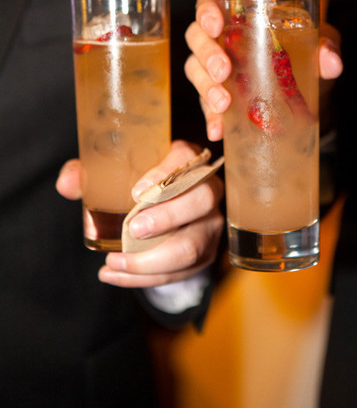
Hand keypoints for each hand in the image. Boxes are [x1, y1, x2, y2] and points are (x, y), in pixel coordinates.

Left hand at [56, 140, 223, 286]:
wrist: (166, 210)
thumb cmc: (139, 185)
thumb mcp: (117, 173)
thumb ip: (90, 174)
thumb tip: (67, 183)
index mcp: (186, 160)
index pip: (185, 159)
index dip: (165, 174)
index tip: (136, 191)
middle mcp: (207, 190)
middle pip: (200, 200)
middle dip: (167, 217)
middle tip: (133, 229)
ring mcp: (208, 224)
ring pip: (192, 245)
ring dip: (151, 259)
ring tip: (115, 261)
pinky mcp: (203, 254)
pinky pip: (179, 272)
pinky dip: (144, 278)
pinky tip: (116, 275)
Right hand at [185, 0, 343, 140]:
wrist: (310, 93)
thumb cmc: (308, 55)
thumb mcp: (320, 45)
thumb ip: (326, 46)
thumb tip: (331, 61)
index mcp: (243, 13)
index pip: (212, 2)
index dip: (207, 11)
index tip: (215, 26)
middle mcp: (223, 37)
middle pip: (196, 36)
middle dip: (207, 55)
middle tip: (224, 72)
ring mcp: (215, 67)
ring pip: (194, 69)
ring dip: (206, 86)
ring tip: (224, 104)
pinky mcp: (217, 94)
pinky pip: (205, 104)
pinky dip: (210, 117)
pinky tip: (218, 129)